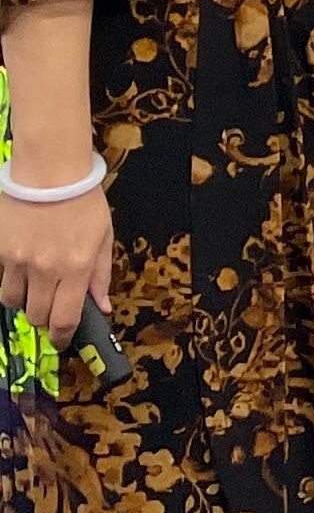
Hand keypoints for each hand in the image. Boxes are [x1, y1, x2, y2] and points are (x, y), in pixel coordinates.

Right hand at [0, 178, 113, 345]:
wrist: (49, 171)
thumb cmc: (82, 201)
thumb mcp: (103, 237)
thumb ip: (100, 275)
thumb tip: (101, 307)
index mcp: (75, 268)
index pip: (64, 318)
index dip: (61, 336)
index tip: (61, 341)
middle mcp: (44, 269)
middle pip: (36, 315)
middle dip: (44, 318)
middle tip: (51, 307)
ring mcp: (17, 261)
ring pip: (13, 301)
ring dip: (25, 300)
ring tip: (36, 286)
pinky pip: (1, 279)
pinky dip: (11, 280)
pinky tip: (22, 267)